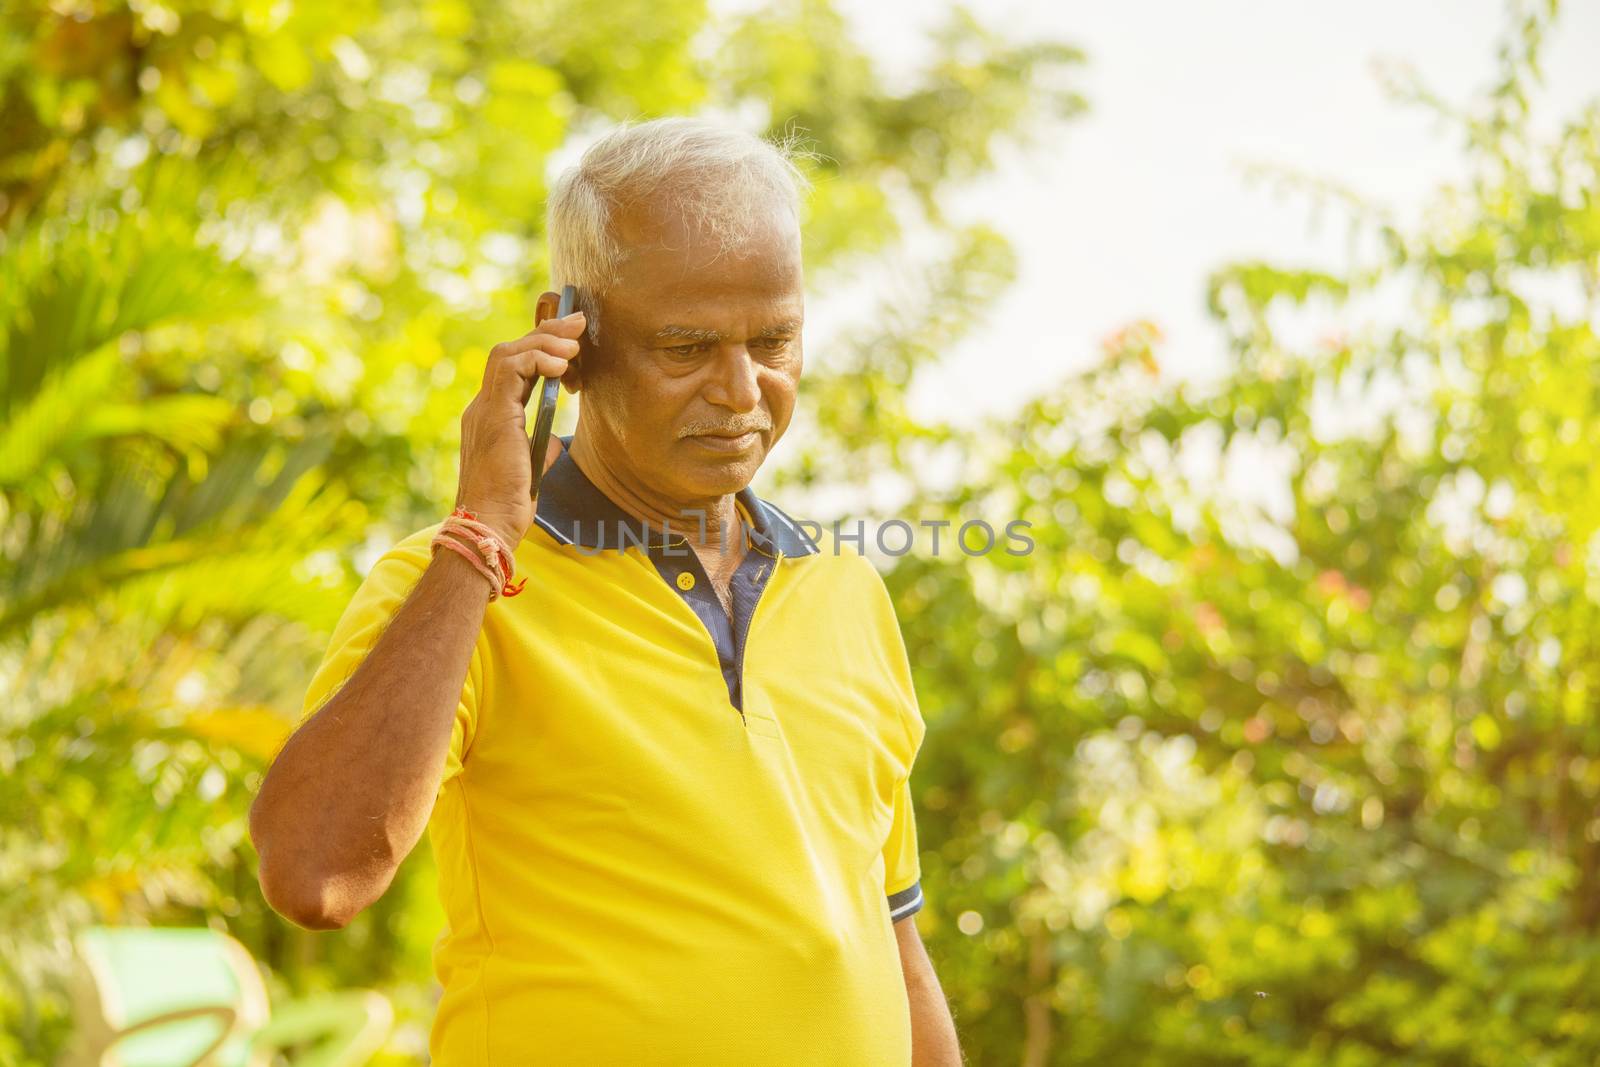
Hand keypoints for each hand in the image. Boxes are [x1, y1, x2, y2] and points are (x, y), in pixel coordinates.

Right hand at [455, 309, 584, 545]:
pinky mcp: (493, 415)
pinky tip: (561, 365)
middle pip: (510, 352)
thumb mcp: (531, 471)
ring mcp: (484, 409)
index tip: (570, 340)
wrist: (489, 525)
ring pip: (508, 353)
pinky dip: (537, 359)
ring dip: (544, 341)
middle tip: (577, 322)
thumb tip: (554, 439)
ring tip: (574, 344)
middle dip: (546, 332)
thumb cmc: (509, 506)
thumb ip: (539, 448)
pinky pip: (511, 369)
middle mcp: (482, 408)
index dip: (540, 349)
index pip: (512, 368)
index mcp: (490, 418)